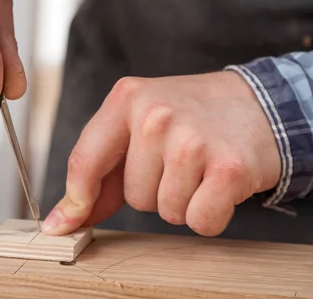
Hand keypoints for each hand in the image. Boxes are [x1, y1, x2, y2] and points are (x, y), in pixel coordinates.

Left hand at [42, 71, 281, 236]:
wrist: (258, 104)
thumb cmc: (190, 117)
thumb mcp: (138, 125)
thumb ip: (100, 171)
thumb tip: (64, 219)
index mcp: (126, 98)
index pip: (85, 161)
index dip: (76, 200)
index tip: (63, 224)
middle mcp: (155, 115)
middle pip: (133, 196)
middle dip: (153, 190)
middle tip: (178, 161)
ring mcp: (192, 140)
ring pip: (165, 211)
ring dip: (182, 201)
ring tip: (199, 168)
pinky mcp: (228, 167)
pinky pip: (199, 221)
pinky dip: (209, 213)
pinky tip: (218, 182)